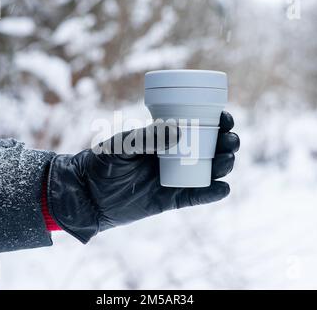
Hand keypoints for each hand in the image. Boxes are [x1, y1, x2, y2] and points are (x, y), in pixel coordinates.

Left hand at [47, 111, 239, 242]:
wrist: (86, 193)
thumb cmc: (101, 162)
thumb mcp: (121, 144)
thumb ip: (146, 137)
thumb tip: (179, 132)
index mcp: (164, 138)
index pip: (198, 126)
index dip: (217, 122)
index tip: (225, 118)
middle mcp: (173, 156)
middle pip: (210, 149)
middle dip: (226, 143)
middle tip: (230, 141)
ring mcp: (173, 178)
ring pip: (207, 172)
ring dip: (223, 166)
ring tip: (226, 161)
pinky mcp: (169, 199)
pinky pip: (194, 196)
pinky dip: (210, 194)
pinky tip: (222, 188)